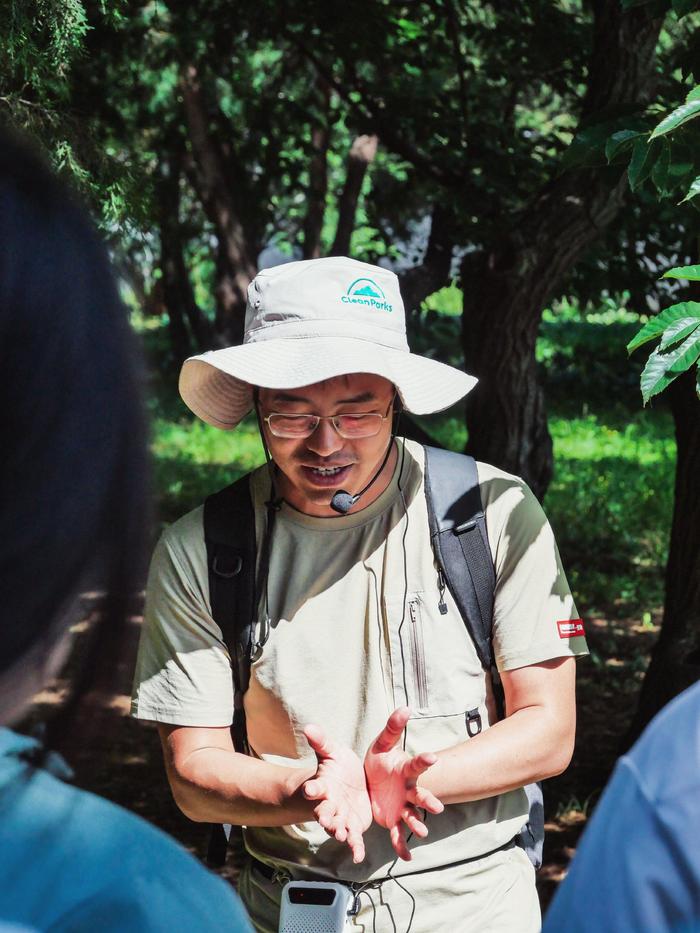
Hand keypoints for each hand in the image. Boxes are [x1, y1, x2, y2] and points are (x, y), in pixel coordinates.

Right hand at [302, 724, 371, 863]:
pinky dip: (355, 847)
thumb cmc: (338, 766)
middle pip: (324, 810)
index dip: (312, 788)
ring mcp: (341, 816)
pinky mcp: (353, 826)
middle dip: (324, 815)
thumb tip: (308, 726)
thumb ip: (322, 742)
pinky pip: (354, 838)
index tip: (308, 789)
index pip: (315, 786)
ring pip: (338, 826)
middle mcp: (329, 803)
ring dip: (339, 831)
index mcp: (324, 785)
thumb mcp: (332, 752)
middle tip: (324, 819)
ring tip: (341, 835)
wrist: (351, 781)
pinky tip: (359, 856)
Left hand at [364, 707, 443, 860]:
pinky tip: (408, 858)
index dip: (424, 761)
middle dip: (428, 801)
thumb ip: (392, 727)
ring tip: (423, 833)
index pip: (416, 765)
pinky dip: (402, 846)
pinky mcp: (392, 819)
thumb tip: (405, 707)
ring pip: (412, 816)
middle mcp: (408, 790)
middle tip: (437, 807)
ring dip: (418, 824)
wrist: (370, 778)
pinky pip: (398, 834)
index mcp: (405, 771)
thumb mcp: (381, 743)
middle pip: (420, 795)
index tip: (432, 757)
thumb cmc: (380, 759)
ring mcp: (401, 806)